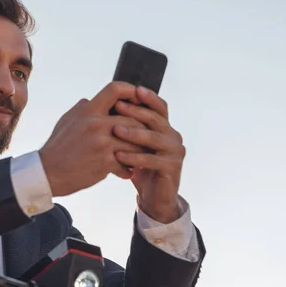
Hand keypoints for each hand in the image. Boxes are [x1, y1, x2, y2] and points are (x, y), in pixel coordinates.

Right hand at [39, 82, 147, 196]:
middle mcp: (96, 123)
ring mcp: (102, 143)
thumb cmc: (58, 146)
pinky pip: (127, 163)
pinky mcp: (105, 162)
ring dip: (139, 149)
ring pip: (135, 141)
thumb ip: (82, 108)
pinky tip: (126, 172)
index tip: (137, 99)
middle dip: (142, 127)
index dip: (131, 91)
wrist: (47, 173)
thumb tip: (92, 99)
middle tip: (146, 134)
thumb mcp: (67, 120)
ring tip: (139, 155)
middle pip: (133, 117)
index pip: (115, 89)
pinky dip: (128, 169)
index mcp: (88, 110)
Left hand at [112, 86, 185, 222]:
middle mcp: (174, 136)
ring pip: (154, 138)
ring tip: (115, 129)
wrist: (154, 197)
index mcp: (165, 127)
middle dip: (136, 111)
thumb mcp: (134, 144)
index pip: (159, 107)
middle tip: (118, 105)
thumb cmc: (141, 167)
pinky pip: (152, 160)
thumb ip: (129, 124)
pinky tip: (118, 155)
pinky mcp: (172, 168)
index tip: (132, 89)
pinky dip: (134, 157)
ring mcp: (175, 152)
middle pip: (155, 119)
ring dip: (134, 132)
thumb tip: (110, 102)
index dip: (148, 97)